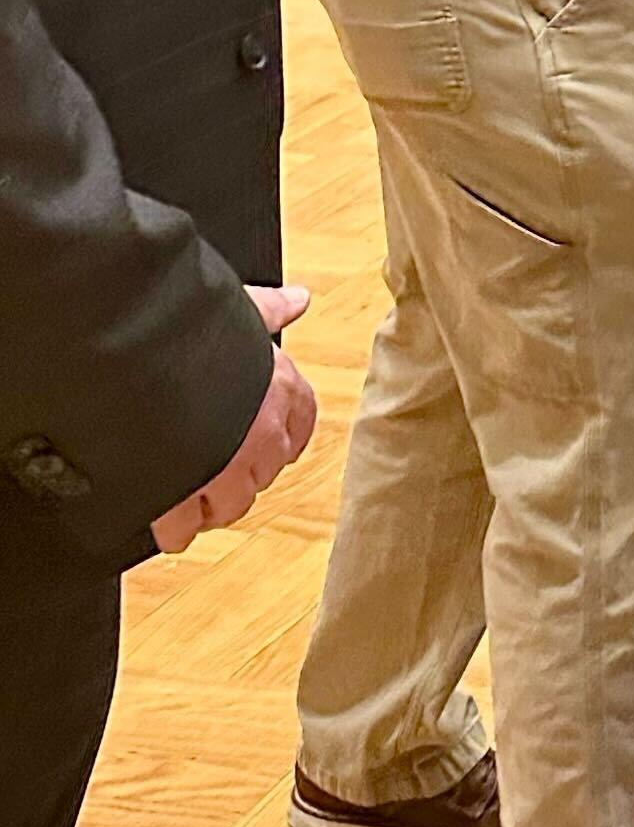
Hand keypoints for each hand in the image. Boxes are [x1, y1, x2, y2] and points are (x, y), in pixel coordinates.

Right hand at [152, 284, 317, 553]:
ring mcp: (225, 470)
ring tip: (196, 497)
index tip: (269, 442)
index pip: (300, 422)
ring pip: (233, 503)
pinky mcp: (181, 497)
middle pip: (267, 469)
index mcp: (281, 387)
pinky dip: (175, 529)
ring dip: (216, 503)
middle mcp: (262, 433)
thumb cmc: (192, 330)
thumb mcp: (237, 308)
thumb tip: (297, 298)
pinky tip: (167, 526)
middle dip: (246, 472)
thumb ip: (268, 309)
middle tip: (222, 469)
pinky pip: (182, 526)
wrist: (139, 360)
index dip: (283, 435)